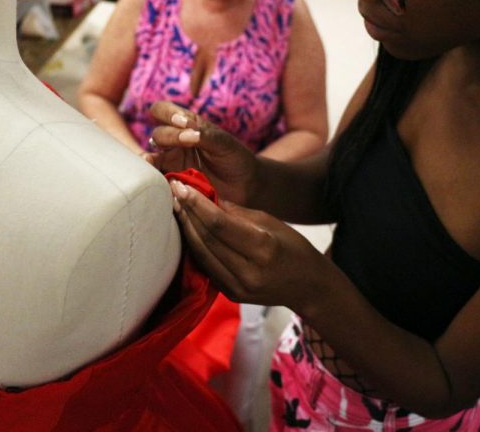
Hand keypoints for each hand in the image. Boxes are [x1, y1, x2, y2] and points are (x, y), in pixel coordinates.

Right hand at [149, 101, 257, 204]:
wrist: (247, 186)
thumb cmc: (236, 158)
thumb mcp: (224, 143)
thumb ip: (205, 135)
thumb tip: (186, 132)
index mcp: (186, 125)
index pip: (162, 110)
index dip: (165, 113)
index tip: (180, 122)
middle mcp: (175, 143)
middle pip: (157, 135)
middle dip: (166, 137)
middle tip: (185, 142)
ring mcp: (173, 163)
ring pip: (150, 160)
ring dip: (150, 161)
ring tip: (152, 164)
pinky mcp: (174, 183)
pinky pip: (159, 180)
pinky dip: (157, 180)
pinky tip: (165, 181)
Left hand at [169, 179, 329, 311]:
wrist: (307, 287)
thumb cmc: (293, 247)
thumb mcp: (271, 222)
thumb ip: (237, 213)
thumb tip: (206, 199)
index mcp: (263, 248)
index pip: (219, 224)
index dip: (196, 204)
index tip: (180, 186)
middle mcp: (248, 271)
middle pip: (206, 239)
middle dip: (186, 213)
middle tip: (172, 192)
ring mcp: (238, 287)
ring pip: (201, 255)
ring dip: (186, 230)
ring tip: (175, 209)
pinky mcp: (231, 295)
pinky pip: (206, 267)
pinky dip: (195, 247)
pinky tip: (187, 231)